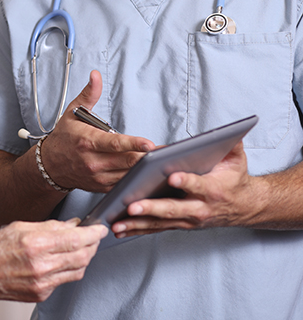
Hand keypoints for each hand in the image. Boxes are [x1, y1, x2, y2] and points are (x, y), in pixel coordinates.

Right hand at [0, 219, 107, 304]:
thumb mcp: (20, 227)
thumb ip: (50, 226)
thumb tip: (73, 225)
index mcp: (35, 244)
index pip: (76, 239)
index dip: (93, 233)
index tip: (99, 228)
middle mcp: (41, 265)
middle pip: (82, 256)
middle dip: (92, 245)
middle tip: (93, 237)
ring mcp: (42, 283)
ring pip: (77, 271)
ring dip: (84, 258)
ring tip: (81, 248)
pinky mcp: (41, 294)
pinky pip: (64, 281)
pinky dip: (69, 269)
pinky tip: (63, 260)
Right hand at [40, 71, 154, 191]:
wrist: (50, 164)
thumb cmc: (64, 138)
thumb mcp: (73, 113)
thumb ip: (89, 94)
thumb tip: (95, 75)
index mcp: (87, 141)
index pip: (114, 144)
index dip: (133, 144)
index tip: (149, 143)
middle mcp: (92, 161)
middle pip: (126, 161)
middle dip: (147, 157)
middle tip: (166, 152)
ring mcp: (97, 176)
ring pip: (128, 174)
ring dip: (145, 168)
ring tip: (162, 161)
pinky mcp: (102, 186)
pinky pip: (124, 184)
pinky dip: (137, 179)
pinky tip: (148, 173)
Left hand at [110, 142, 260, 236]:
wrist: (244, 207)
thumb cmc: (234, 181)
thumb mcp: (237, 161)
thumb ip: (231, 145)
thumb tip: (227, 132)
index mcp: (212, 190)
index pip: (197, 185)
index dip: (186, 182)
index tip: (171, 177)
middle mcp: (199, 208)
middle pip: (173, 208)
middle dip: (151, 208)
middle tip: (133, 206)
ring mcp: (188, 219)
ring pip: (160, 222)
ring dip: (138, 223)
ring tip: (117, 223)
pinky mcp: (179, 224)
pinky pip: (156, 228)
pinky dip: (138, 230)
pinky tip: (120, 230)